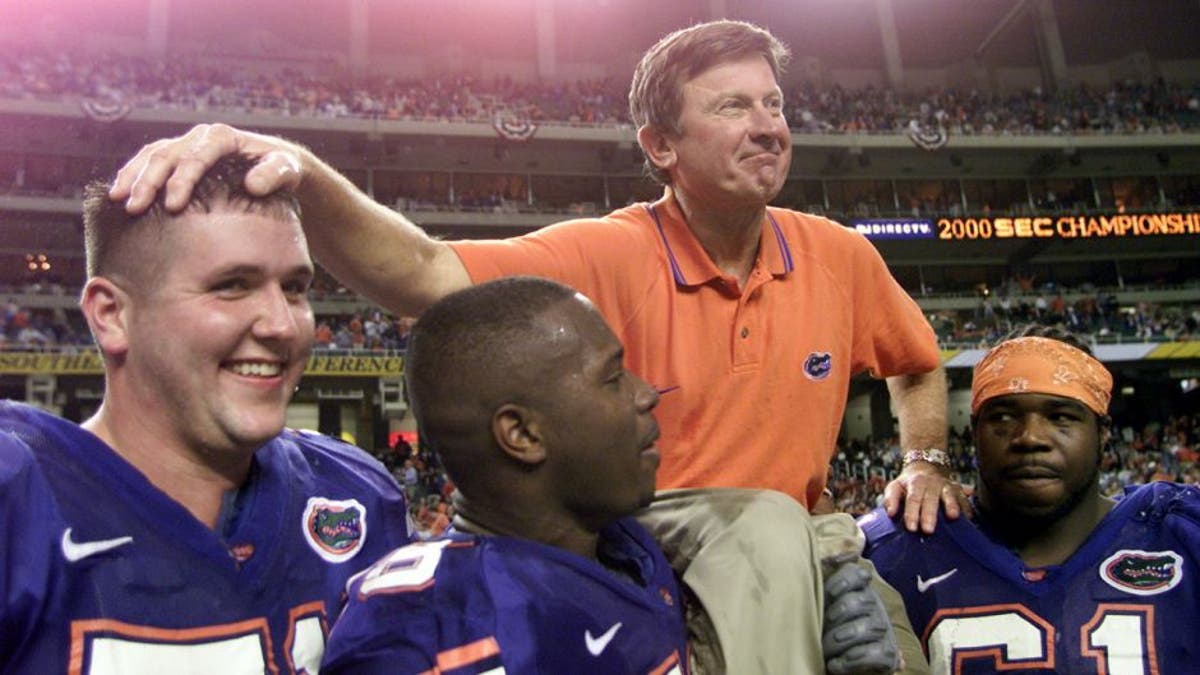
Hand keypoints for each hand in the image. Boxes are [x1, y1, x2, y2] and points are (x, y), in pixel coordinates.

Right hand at [109, 123, 302, 213]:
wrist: (275, 164)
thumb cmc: (281, 169)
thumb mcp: (286, 170)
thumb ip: (274, 175)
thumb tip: (253, 185)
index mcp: (222, 137)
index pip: (196, 157)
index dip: (182, 181)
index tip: (173, 206)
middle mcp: (200, 136)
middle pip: (167, 155)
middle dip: (149, 181)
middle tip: (135, 208)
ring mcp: (186, 143)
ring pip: (152, 155)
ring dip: (133, 176)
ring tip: (119, 200)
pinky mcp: (178, 154)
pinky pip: (149, 159)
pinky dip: (133, 174)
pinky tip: (120, 193)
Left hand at [823, 561, 898, 674]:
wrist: (843, 660)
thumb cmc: (825, 630)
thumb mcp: (821, 606)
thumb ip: (819, 585)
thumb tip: (821, 562)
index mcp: (857, 591)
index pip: (857, 574)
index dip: (843, 581)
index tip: (830, 594)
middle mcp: (874, 606)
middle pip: (860, 601)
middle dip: (837, 615)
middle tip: (822, 628)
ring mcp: (883, 630)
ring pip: (868, 627)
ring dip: (842, 640)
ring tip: (825, 652)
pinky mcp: (888, 654)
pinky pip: (875, 654)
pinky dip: (853, 660)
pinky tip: (835, 665)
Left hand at [882, 461, 972, 533]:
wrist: (925, 468)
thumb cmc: (907, 484)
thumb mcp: (895, 487)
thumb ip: (891, 499)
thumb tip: (890, 513)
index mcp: (915, 483)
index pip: (912, 499)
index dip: (911, 513)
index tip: (911, 528)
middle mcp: (931, 483)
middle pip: (930, 499)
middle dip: (929, 515)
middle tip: (928, 530)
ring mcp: (946, 486)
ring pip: (949, 495)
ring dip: (952, 505)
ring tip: (953, 517)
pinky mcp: (959, 490)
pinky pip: (964, 499)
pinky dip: (966, 507)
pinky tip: (968, 518)